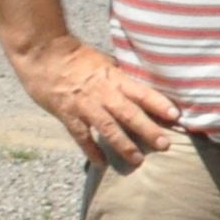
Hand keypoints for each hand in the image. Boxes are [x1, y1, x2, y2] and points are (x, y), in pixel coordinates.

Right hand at [22, 37, 180, 168]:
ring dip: (124, 145)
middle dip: (148, 130)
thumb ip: (121, 77)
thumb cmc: (77, 56)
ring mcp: (84, 105)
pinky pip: (81, 136)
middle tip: (165, 145)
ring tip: (138, 161)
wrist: (45, 55)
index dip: (159, 103)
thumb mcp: (105, 62)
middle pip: (129, 113)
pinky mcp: (67, 115)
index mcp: (114, 77)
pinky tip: (101, 164)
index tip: (175, 116)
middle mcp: (103, 93)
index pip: (141, 92)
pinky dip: (91, 150)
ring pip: (108, 128)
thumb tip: (141, 85)